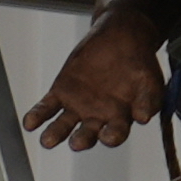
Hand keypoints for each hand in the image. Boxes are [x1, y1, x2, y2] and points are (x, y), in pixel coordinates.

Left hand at [26, 3, 170, 154]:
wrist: (120, 37)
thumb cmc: (138, 63)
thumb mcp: (150, 79)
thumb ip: (149, 99)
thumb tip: (143, 117)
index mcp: (120, 118)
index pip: (115, 133)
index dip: (112, 137)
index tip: (109, 136)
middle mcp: (97, 117)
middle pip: (87, 134)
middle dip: (82, 140)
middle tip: (77, 143)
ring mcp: (77, 106)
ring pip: (63, 126)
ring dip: (54, 134)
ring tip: (47, 140)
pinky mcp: (61, 93)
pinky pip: (47, 108)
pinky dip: (38, 116)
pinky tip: (30, 123)